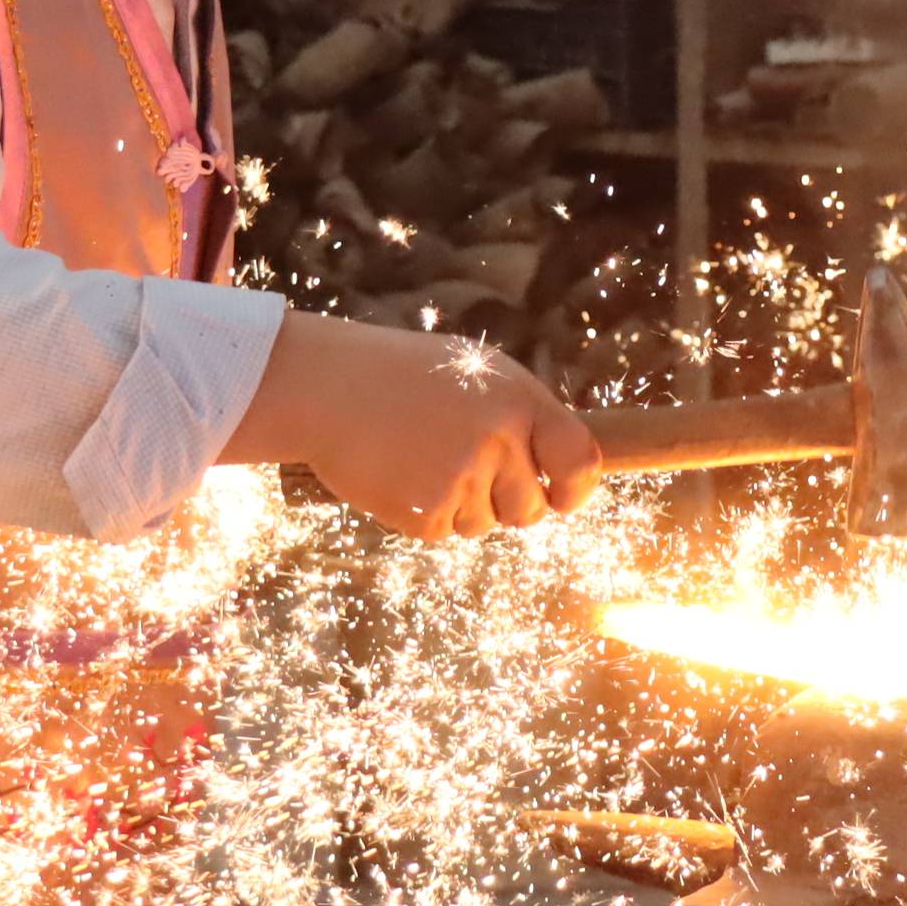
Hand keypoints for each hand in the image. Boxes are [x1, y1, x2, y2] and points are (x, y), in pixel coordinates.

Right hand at [229, 312, 602, 539]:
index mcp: (520, 399)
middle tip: (459, 470)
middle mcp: (501, 438)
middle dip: (504, 503)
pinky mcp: (428, 511)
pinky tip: (397, 475)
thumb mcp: (472, 374)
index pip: (580, 461)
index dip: (574, 490)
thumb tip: (556, 467)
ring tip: (418, 459)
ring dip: (458, 506)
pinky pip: (443, 531)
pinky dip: (422, 513)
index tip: (559, 498)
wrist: (326, 387)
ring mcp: (465, 476)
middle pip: (529, 508)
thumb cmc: (400, 376)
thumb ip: (518, 415)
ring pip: (483, 524)